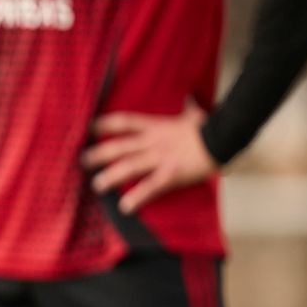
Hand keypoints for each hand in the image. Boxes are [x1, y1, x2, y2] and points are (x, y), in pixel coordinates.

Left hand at [82, 101, 218, 214]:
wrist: (225, 137)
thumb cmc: (210, 127)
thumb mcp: (194, 116)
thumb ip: (188, 109)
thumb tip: (191, 99)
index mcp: (157, 127)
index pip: (125, 122)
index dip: (105, 124)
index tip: (89, 127)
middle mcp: (153, 142)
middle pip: (119, 146)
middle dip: (99, 154)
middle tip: (82, 160)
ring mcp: (160, 158)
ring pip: (129, 167)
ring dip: (110, 177)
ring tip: (96, 185)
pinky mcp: (171, 174)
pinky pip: (150, 187)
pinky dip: (137, 197)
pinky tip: (124, 207)